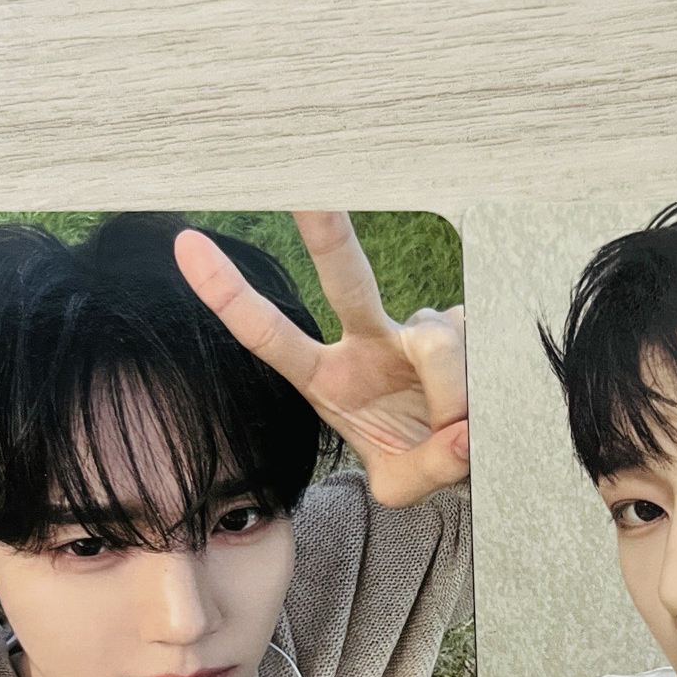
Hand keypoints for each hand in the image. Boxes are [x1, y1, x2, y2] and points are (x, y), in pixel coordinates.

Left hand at [174, 212, 467, 507]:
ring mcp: (422, 326)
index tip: (186, 245)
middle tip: (306, 190)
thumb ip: (423, 469)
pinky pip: (479, 359)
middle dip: (325, 228)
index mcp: (329, 376)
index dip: (230, 295)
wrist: (469, 454)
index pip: (271, 334)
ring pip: (438, 347)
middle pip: (347, 276)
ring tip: (463, 437)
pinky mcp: (470, 325)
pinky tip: (490, 410)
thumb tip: (460, 431)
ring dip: (453, 402)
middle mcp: (370, 338)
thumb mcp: (404, 485)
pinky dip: (484, 398)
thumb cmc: (419, 459)